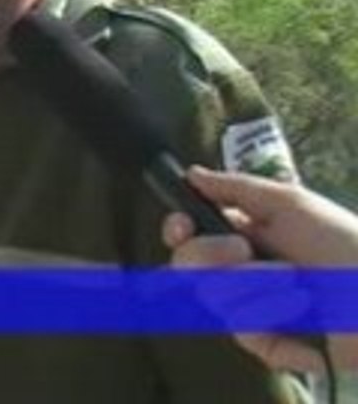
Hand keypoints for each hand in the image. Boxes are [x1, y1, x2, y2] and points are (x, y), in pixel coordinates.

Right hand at [162, 166, 357, 372]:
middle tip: (245, 251)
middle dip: (212, 255)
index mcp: (244, 234)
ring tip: (299, 287)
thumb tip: (191, 174)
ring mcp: (253, 309)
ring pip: (217, 297)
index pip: (189, 234)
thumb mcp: (290, 203)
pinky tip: (301, 315)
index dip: (177, 229)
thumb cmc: (343, 242)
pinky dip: (272, 318)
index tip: (182, 226)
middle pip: (189, 265)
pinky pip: (245, 331)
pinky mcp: (269, 344)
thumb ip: (235, 188)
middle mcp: (242, 271)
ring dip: (257, 287)